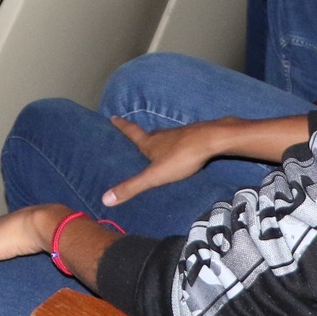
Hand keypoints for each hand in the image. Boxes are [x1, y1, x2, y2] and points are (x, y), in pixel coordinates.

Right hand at [103, 117, 223, 204]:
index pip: (132, 132)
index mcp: (150, 142)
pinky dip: (174, 145)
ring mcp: (179, 135)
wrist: (212, 140)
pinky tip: (177, 152)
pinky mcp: (193, 137)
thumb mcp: (154, 176)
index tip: (114, 116)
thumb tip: (105, 199)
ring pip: (164, 137)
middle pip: (148, 134)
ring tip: (155, 147)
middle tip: (134, 136)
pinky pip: (179, 141)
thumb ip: (132, 187)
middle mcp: (162, 135)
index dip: (122, 125)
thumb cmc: (181, 157)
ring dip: (158, 141)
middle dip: (140, 136)